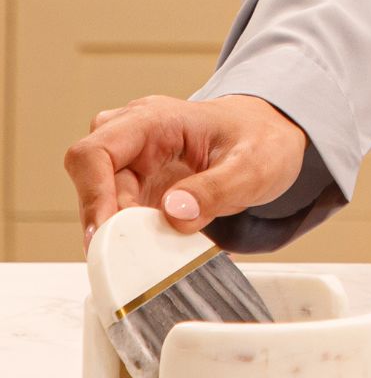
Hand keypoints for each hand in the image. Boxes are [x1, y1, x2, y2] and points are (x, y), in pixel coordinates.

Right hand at [64, 94, 307, 252]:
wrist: (270, 138)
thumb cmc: (262, 140)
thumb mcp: (253, 167)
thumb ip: (216, 189)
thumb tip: (174, 214)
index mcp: (155, 120)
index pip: (97, 152)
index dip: (92, 194)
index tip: (105, 233)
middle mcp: (135, 137)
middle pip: (93, 180)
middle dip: (107, 221)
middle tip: (134, 257)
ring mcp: (136, 162)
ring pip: (104, 201)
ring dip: (121, 232)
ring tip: (153, 256)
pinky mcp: (144, 185)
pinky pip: (125, 213)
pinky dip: (136, 235)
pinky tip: (159, 251)